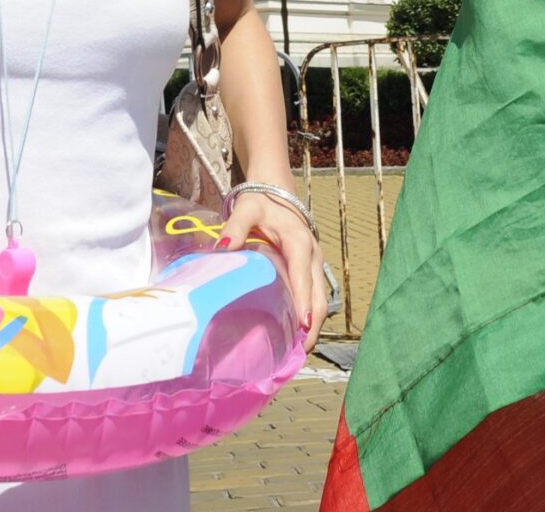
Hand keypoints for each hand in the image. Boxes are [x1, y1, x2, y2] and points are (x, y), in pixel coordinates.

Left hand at [219, 189, 330, 354]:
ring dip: (313, 324)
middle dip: (312, 325)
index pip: (303, 278)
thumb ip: (235, 226)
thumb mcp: (246, 208)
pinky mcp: (310, 268)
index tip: (302, 328)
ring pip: (321, 299)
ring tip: (298, 351)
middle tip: (298, 352)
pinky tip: (296, 333)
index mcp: (298, 243)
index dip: (304, 304)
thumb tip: (223, 247)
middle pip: (319, 297)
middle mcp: (312, 255)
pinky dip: (310, 315)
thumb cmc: (260, 202)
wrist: (276, 190)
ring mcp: (314, 263)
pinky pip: (315, 295)